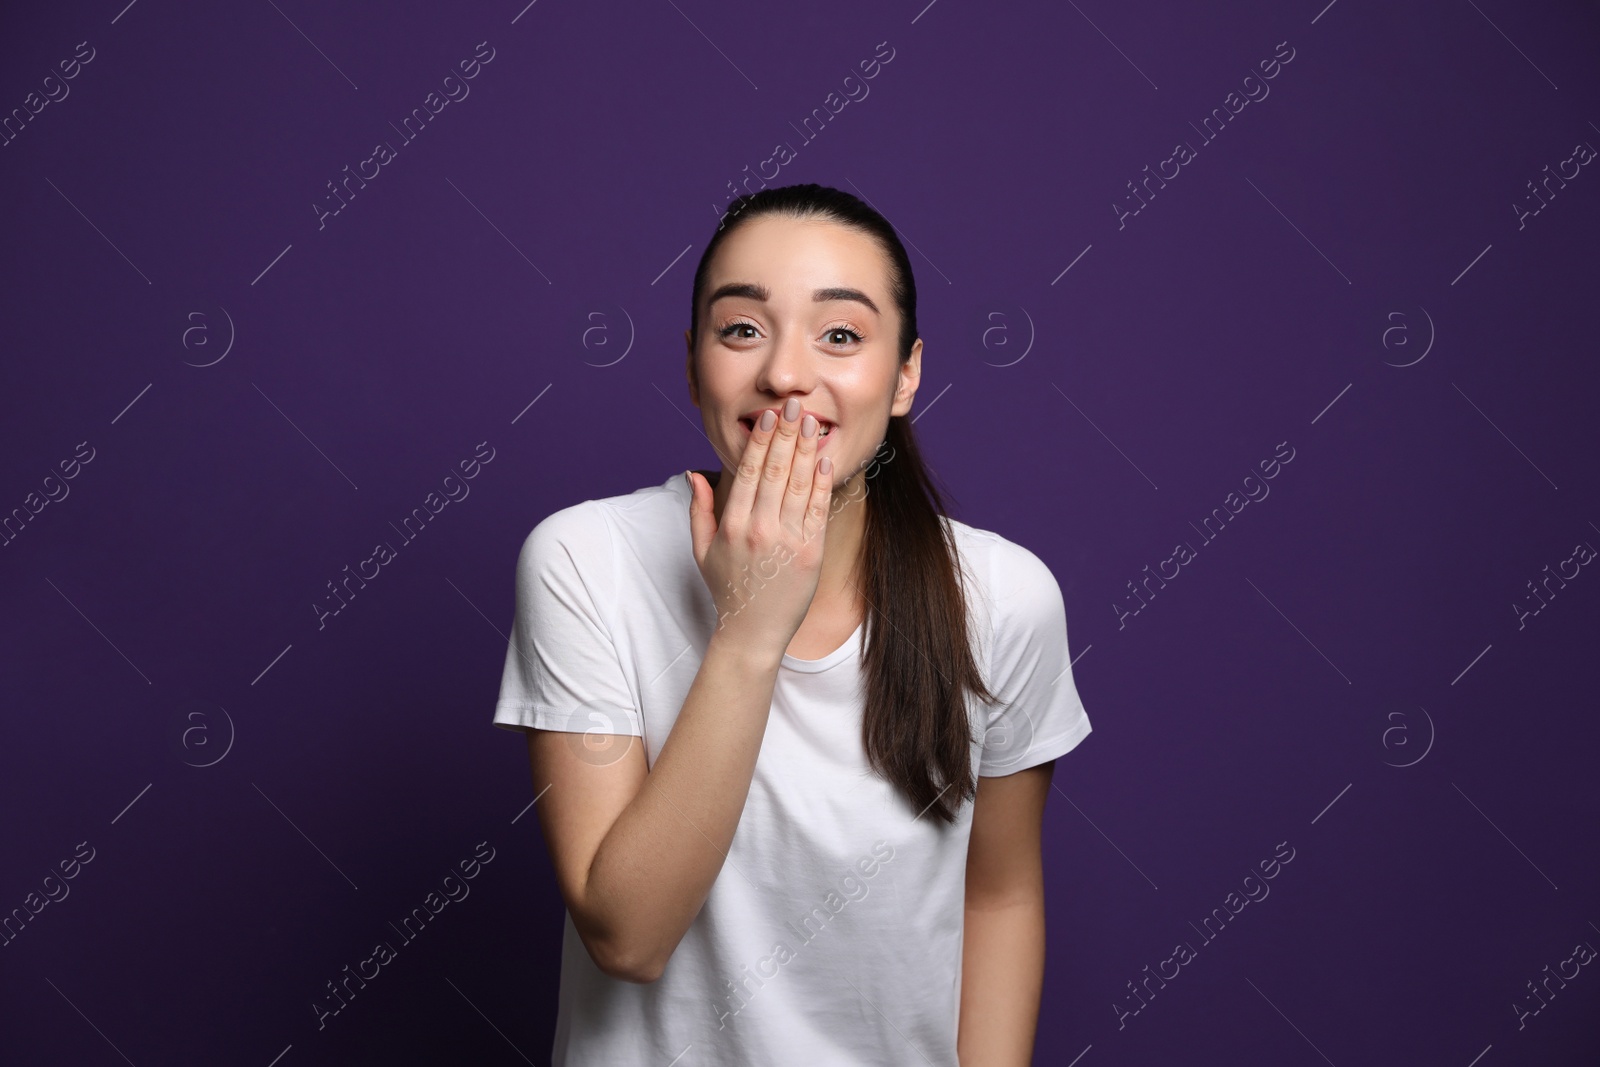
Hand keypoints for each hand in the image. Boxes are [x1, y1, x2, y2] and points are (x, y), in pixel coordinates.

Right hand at [687, 397, 834, 659]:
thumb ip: (698, 510)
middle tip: (793, 405)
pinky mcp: (810, 553)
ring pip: (797, 484)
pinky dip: (821, 481)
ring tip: (811, 422)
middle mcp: (758, 529)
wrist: (753, 631)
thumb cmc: (728, 589)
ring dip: (805, 449)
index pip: (747, 472)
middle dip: (785, 434)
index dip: (759, 440)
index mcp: (732, 525)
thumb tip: (694, 473)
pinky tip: (824, 459)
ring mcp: (786, 541)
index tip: (767, 416)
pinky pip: (816, 509)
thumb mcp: (702, 550)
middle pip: (774, 470)